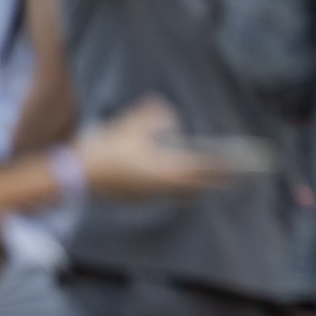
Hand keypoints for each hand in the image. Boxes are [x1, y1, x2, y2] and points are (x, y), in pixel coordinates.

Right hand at [74, 97, 229, 198]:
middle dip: (217, 180)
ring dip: (198, 185)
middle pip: (196, 186)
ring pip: (182, 193)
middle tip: (238, 175)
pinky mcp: (138, 198)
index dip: (221, 169)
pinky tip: (184, 179)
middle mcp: (159, 186)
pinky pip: (167, 194)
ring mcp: (148, 195)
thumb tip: (170, 116)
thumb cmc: (104, 149)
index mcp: (161, 169)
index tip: (241, 168)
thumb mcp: (131, 125)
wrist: (75, 175)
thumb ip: (155, 116)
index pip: (200, 170)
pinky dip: (181, 187)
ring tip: (215, 176)